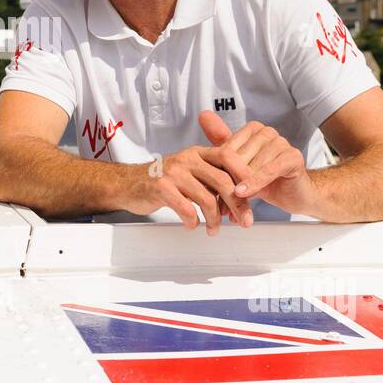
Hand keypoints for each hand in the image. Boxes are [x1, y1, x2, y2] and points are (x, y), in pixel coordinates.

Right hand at [122, 144, 252, 234]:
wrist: (128, 183)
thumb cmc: (164, 181)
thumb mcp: (190, 171)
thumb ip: (213, 179)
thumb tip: (240, 201)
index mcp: (198, 153)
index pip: (230, 157)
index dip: (245, 176)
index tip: (254, 197)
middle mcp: (188, 159)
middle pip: (223, 181)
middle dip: (238, 205)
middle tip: (244, 222)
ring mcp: (174, 172)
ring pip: (207, 199)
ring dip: (214, 219)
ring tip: (213, 229)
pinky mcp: (161, 187)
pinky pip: (186, 209)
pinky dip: (192, 221)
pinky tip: (192, 225)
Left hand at [198, 112, 317, 216]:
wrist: (292, 194)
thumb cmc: (263, 179)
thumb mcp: (237, 165)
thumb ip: (220, 143)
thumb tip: (202, 115)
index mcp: (253, 129)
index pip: (227, 149)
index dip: (219, 170)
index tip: (213, 185)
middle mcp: (267, 132)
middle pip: (237, 157)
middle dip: (229, 179)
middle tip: (220, 198)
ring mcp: (281, 142)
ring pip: (251, 165)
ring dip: (241, 184)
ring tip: (234, 201)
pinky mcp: (293, 156)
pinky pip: (268, 170)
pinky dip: (255, 183)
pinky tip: (245, 193)